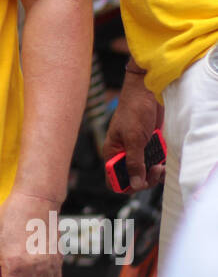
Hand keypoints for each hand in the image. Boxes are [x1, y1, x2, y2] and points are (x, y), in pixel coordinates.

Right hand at [102, 71, 163, 190]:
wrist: (148, 91)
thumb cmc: (135, 109)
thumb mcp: (134, 138)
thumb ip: (134, 162)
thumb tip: (135, 184)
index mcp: (113, 152)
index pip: (113, 179)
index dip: (126, 185)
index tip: (140, 181)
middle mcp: (123, 153)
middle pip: (131, 179)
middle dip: (144, 179)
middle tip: (155, 169)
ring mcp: (136, 150)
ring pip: (143, 172)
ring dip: (154, 173)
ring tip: (161, 166)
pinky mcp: (148, 145)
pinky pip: (153, 162)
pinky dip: (159, 163)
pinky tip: (164, 160)